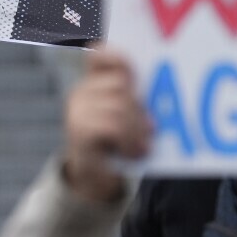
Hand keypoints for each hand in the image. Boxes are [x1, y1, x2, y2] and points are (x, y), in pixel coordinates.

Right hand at [62, 50, 148, 203]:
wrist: (92, 180)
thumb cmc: (116, 146)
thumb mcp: (127, 119)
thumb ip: (134, 101)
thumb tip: (159, 94)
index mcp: (93, 84)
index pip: (101, 56)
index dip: (117, 56)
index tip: (134, 72)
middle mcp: (81, 92)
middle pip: (120, 84)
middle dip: (140, 108)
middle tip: (151, 129)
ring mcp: (77, 110)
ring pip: (120, 105)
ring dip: (138, 129)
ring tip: (145, 146)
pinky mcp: (79, 129)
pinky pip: (114, 125)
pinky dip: (130, 141)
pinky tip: (135, 152)